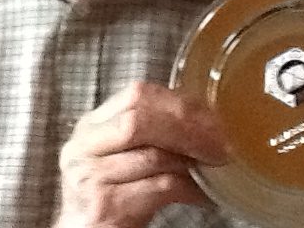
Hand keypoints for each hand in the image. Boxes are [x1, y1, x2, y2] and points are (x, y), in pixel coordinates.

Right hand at [54, 81, 227, 227]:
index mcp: (90, 126)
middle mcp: (84, 147)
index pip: (136, 96)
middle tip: (219, 140)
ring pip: (154, 156)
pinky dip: (189, 188)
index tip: (210, 114)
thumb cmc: (111, 195)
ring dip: (193, 160)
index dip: (178, 102)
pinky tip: (204, 193)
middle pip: (140, 120)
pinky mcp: (106, 208)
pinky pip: (160, 188)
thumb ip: (147, 132)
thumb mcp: (120, 156)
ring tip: (216, 164)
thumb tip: (203, 115)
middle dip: (187, 128)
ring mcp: (91, 177)